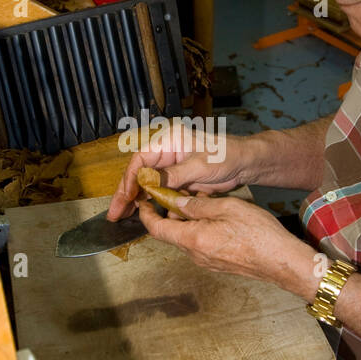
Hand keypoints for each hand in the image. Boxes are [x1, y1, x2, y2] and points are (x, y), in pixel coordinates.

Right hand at [107, 136, 256, 221]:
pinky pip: (162, 194)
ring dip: (138, 202)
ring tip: (124, 217)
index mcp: (169, 141)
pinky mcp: (180, 181)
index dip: (130, 179)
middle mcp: (167, 153)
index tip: (126, 197)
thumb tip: (150, 184)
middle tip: (115, 213)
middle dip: (127, 194)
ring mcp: (172, 168)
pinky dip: (155, 205)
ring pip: (148, 186)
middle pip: (139, 174)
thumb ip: (174, 175)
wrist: (245, 163)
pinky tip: (147, 217)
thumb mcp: (199, 165)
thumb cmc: (226, 154)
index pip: (140, 159)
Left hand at [137, 193, 328, 298]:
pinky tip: (216, 216)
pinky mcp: (218, 264)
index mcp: (192, 240)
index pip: (156, 229)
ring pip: (187, 237)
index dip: (147, 214)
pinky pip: (200, 244)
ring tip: (204, 201)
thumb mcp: (227, 208)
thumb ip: (198, 206)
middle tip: (180, 193)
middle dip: (171, 213)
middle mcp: (195, 255)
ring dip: (188, 220)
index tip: (144, 201)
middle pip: (171, 233)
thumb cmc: (258, 235)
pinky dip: (200, 228)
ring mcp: (206, 262)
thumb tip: (177, 202)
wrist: (282, 261)